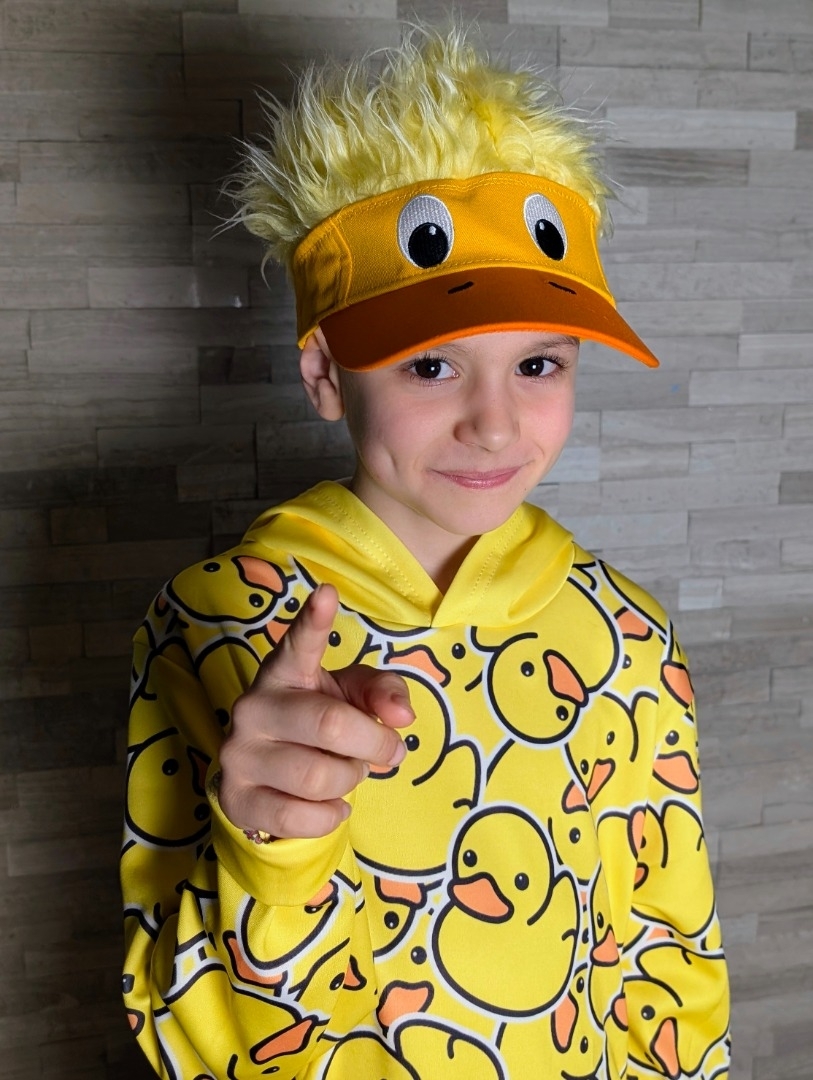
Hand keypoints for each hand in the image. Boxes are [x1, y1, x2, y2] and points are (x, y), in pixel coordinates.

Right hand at [218, 584, 413, 839]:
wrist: (270, 776)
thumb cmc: (321, 721)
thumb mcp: (356, 696)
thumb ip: (384, 692)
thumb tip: (401, 718)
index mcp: (285, 671)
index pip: (298, 643)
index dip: (313, 621)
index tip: (327, 593)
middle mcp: (254, 706)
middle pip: (331, 725)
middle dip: (374, 744)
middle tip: (385, 750)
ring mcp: (239, 753)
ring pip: (318, 777)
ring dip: (349, 780)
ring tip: (345, 772)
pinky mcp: (236, 798)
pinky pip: (299, 817)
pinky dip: (331, 816)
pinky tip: (330, 804)